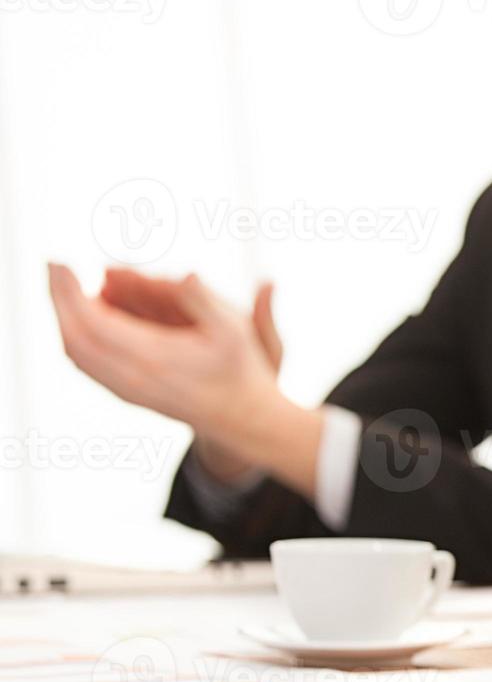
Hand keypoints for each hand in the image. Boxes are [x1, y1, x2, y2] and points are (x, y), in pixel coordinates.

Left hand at [49, 264, 322, 498]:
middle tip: (55, 267)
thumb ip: (204, 299)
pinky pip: (87, 365)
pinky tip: (85, 317)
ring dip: (65, 317)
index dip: (68, 290)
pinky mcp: (128, 395)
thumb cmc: (242, 371)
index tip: (59, 260)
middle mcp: (132, 377)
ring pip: (76, 352)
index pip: (91, 321)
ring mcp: (127, 389)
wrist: (245, 420)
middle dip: (58, 298)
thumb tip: (187, 272)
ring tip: (67, 287)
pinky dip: (75, 336)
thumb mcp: (235, 330)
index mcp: (153, 357)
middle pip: (74, 336)